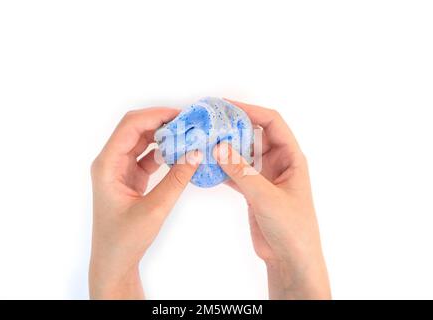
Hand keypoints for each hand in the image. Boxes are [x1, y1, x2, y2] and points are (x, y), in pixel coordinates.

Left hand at [89, 108, 201, 298]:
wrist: (114, 263)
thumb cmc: (125, 239)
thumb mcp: (154, 209)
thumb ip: (176, 179)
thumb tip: (196, 153)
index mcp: (107, 165)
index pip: (130, 126)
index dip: (156, 116)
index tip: (182, 116)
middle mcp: (111, 162)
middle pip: (136, 129)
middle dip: (162, 123)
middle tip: (189, 124)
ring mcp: (120, 170)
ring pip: (143, 142)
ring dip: (164, 137)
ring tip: (188, 136)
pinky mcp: (130, 178)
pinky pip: (148, 157)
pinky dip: (164, 153)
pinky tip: (180, 154)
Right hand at [213, 100, 330, 298]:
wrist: (290, 258)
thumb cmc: (292, 228)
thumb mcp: (266, 197)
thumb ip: (242, 172)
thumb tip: (220, 147)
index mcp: (291, 157)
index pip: (271, 123)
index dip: (250, 110)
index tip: (226, 106)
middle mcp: (278, 163)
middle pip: (254, 134)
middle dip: (233, 126)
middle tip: (210, 122)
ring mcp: (264, 176)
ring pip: (242, 153)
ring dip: (225, 148)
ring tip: (204, 141)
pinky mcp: (253, 190)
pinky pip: (235, 172)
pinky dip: (221, 169)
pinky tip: (206, 167)